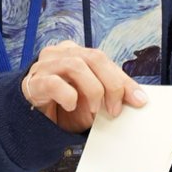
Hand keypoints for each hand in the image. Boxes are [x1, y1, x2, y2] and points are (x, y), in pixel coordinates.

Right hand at [21, 41, 146, 132]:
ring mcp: (44, 65)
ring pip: (76, 65)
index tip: (139, 100)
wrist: (32, 119)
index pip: (104, 59)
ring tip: (93, 110)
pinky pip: (54, 83)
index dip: (124, 80)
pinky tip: (70, 105)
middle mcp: (59, 53)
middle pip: (93, 57)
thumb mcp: (92, 99)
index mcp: (75, 53)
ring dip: (92, 91)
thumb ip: (109, 93)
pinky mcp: (33, 82)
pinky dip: (68, 96)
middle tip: (114, 110)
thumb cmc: (63, 106)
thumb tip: (137, 99)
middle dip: (111, 85)